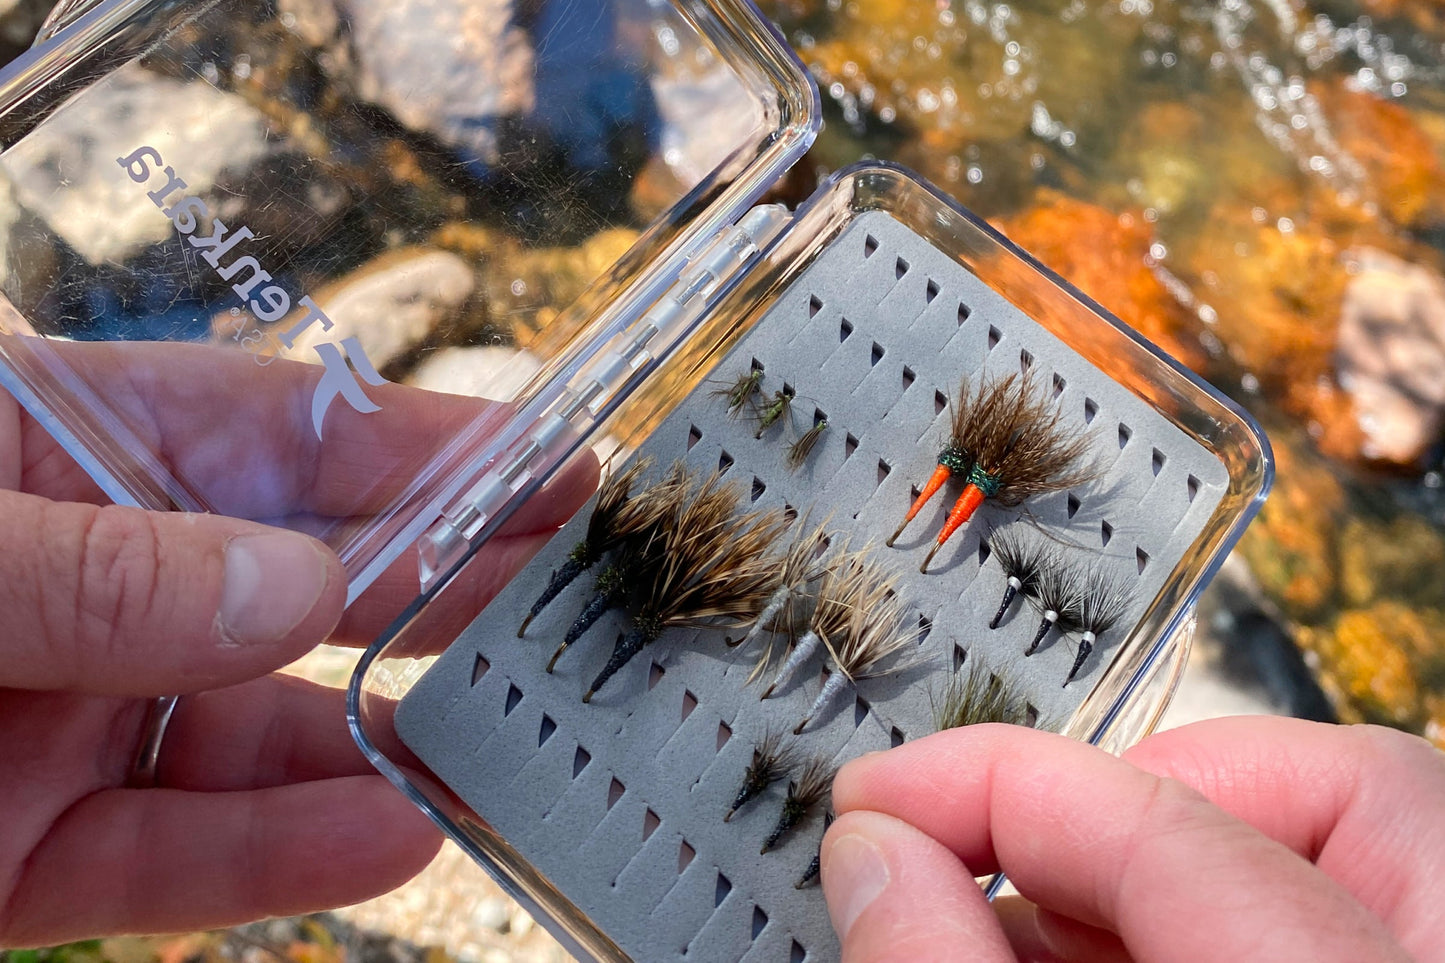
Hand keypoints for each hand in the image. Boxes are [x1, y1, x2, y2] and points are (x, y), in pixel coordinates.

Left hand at [0, 342, 592, 945]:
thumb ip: (101, 574)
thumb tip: (298, 592)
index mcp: (53, 455)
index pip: (272, 435)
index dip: (421, 448)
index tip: (550, 465)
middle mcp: (88, 584)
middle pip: (297, 578)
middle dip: (438, 585)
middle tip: (567, 595)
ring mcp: (62, 720)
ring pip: (256, 737)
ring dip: (383, 745)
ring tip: (507, 744)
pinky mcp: (30, 850)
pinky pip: (175, 856)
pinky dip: (281, 855)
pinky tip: (389, 839)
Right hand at [820, 716, 1444, 961]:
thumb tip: (872, 857)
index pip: (1180, 829)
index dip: (998, 787)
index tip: (875, 804)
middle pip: (1345, 792)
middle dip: (1136, 806)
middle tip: (987, 858)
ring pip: (1352, 850)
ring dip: (1159, 868)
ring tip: (1021, 930)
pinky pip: (1349, 921)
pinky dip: (1205, 924)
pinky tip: (1098, 961)